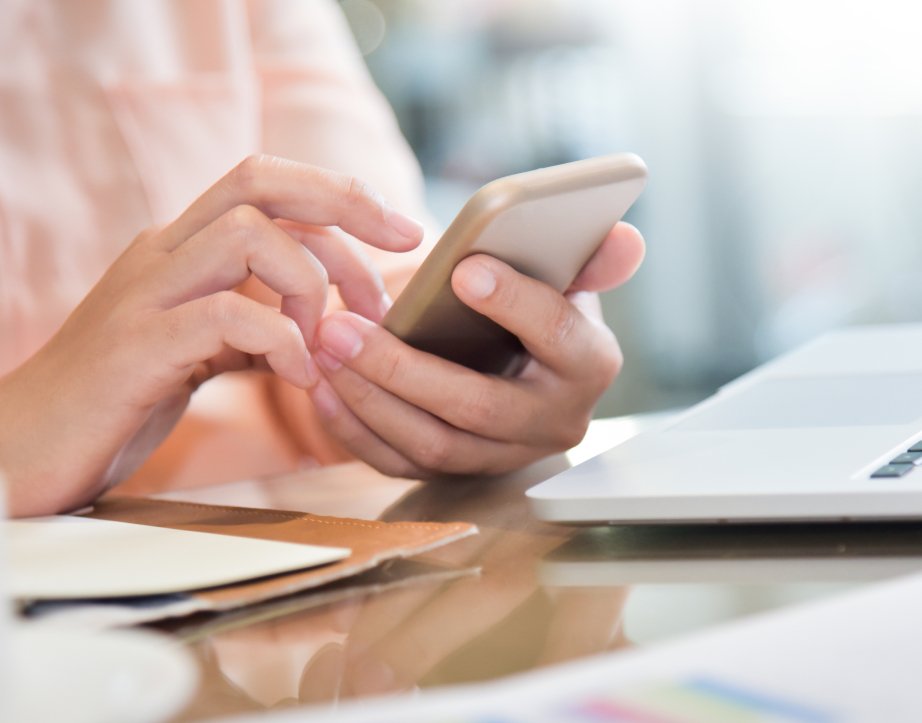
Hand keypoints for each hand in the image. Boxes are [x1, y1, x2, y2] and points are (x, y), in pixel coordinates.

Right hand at [0, 155, 422, 515]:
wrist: (23, 445)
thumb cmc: (121, 397)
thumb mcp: (201, 348)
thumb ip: (252, 323)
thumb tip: (322, 324)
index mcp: (182, 249)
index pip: (266, 183)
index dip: (341, 195)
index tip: (402, 233)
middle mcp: (163, 254)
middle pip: (259, 183)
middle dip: (345, 205)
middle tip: (402, 248)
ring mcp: (144, 295)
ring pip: (246, 235)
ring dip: (311, 284)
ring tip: (327, 343)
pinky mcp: (135, 347)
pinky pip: (225, 315)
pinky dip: (281, 339)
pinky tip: (301, 376)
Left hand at [305, 222, 643, 477]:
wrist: (520, 370)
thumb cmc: (539, 310)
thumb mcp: (568, 278)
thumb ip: (591, 257)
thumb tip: (625, 238)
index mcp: (588, 364)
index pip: (558, 336)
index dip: (515, 304)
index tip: (464, 269)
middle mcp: (553, 423)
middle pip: (478, 407)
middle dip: (403, 369)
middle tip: (342, 326)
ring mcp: (503, 457)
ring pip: (432, 444)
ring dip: (368, 399)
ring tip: (322, 348)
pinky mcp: (457, 474)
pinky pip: (400, 465)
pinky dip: (355, 430)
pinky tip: (322, 390)